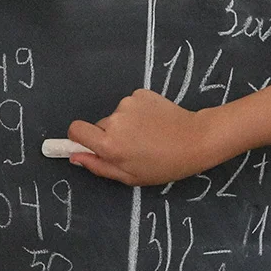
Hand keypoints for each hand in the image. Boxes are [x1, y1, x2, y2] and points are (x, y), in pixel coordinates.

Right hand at [67, 89, 222, 186]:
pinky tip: (155, 122)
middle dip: (110, 136)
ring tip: (149, 135)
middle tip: (134, 147)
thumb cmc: (163, 165)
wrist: (196, 139)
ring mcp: (127, 104)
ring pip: (117, 116)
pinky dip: (139, 113)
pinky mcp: (141, 94)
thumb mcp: (129, 176)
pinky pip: (131, 106)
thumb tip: (75, 156)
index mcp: (108, 143)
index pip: (75, 130)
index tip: (91, 144)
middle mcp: (114, 120)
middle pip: (99, 125)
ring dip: (127, 125)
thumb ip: (98, 166)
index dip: (79, 138)